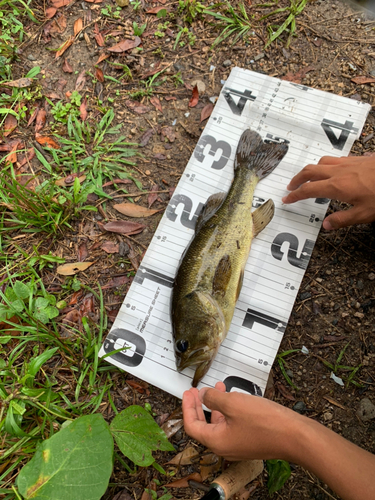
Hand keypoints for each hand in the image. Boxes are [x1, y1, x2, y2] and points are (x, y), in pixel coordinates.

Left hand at [182, 382, 300, 460]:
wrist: (295, 435)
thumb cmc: (266, 423)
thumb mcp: (233, 403)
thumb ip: (214, 398)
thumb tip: (204, 396)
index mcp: (217, 442)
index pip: (192, 426)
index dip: (187, 407)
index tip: (188, 393)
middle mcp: (225, 447)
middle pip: (203, 426)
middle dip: (199, 406)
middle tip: (196, 391)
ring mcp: (238, 445)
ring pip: (219, 424)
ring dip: (215, 405)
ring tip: (218, 389)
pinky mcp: (249, 441)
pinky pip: (232, 425)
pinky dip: (228, 411)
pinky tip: (234, 398)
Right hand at [282, 155, 374, 229]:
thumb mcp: (364, 214)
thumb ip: (342, 220)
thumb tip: (327, 225)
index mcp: (336, 187)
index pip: (308, 190)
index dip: (295, 195)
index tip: (287, 199)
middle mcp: (338, 172)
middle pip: (310, 171)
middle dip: (297, 179)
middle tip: (291, 187)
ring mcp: (348, 163)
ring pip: (321, 162)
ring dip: (311, 169)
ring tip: (308, 177)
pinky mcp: (358, 158)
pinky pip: (335, 159)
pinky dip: (326, 165)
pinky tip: (332, 170)